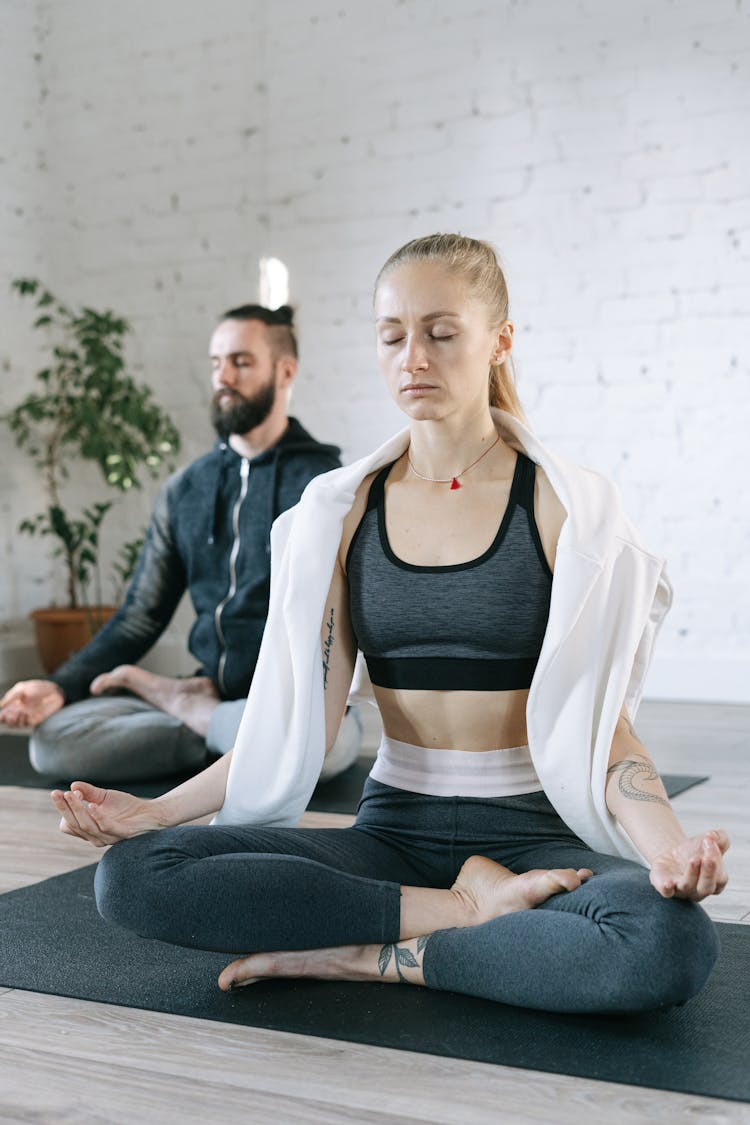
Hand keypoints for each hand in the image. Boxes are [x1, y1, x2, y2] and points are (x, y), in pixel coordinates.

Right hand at [0, 680, 63, 727]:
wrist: (54, 691)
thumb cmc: (38, 687)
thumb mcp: (22, 688)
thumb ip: (11, 696)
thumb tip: (0, 705)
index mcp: (14, 704)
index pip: (4, 712)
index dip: (1, 716)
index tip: (0, 716)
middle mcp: (19, 711)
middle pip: (8, 720)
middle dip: (7, 719)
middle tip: (9, 714)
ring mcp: (27, 716)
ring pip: (16, 724)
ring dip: (14, 720)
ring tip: (18, 712)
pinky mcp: (35, 719)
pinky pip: (26, 723)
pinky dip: (24, 720)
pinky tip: (25, 713)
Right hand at [51, 782, 166, 847]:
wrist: (151, 814)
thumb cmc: (126, 807)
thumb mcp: (104, 797)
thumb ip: (88, 792)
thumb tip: (72, 785)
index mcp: (88, 830)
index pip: (67, 824)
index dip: (64, 808)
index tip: (63, 792)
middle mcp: (95, 837)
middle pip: (73, 825)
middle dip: (64, 808)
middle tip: (57, 793)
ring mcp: (108, 837)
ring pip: (86, 826)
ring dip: (77, 809)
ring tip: (72, 795)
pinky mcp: (121, 834)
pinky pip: (106, 827)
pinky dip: (97, 816)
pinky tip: (92, 805)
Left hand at [649, 829, 729, 901]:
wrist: (674, 854)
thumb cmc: (696, 851)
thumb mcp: (709, 840)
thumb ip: (719, 837)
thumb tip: (713, 835)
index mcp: (715, 882)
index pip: (720, 877)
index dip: (716, 860)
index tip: (710, 841)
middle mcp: (699, 890)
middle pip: (706, 888)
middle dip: (708, 873)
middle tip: (705, 856)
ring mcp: (682, 890)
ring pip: (687, 887)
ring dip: (691, 874)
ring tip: (693, 859)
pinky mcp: (665, 887)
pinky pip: (667, 892)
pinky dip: (667, 889)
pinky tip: (668, 883)